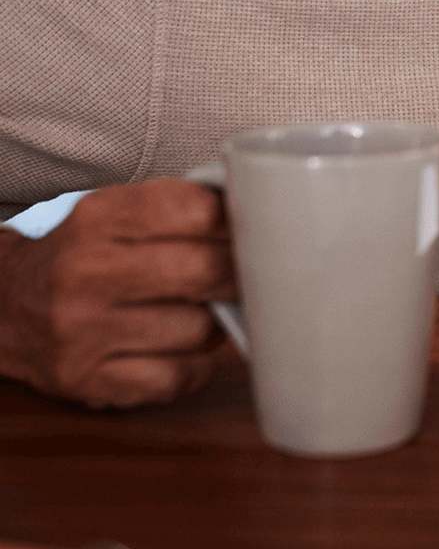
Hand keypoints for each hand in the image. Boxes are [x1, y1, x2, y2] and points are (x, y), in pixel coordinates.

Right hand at [0, 178, 236, 408]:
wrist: (3, 306)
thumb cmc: (82, 251)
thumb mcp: (114, 211)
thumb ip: (178, 207)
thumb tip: (261, 214)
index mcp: (97, 218)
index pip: (194, 210)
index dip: (235, 220)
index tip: (251, 226)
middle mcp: (85, 274)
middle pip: (203, 271)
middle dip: (239, 272)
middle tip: (249, 271)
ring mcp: (82, 333)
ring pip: (198, 329)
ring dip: (217, 321)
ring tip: (206, 308)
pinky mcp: (87, 382)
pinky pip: (177, 378)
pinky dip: (196, 365)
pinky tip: (184, 347)